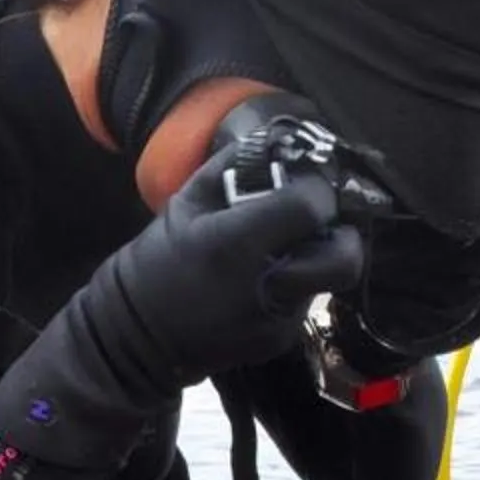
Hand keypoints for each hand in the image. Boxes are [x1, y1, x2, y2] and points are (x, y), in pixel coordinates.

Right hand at [0, 149, 365, 454]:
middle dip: (343, 234)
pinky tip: (265, 276)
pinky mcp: (279, 340)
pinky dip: (296, 282)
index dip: (317, 190)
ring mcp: (277, 320)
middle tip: (323, 221)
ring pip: (327, 280)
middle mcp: (265, 286)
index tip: (306, 184)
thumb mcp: (186, 203)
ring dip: (317, 257)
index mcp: (236, 244)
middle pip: (344, 259)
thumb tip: (276, 139)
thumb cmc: (158, 261)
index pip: (310, 207)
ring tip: (286, 245)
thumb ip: (233, 167)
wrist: (135, 335)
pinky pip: (306, 302)